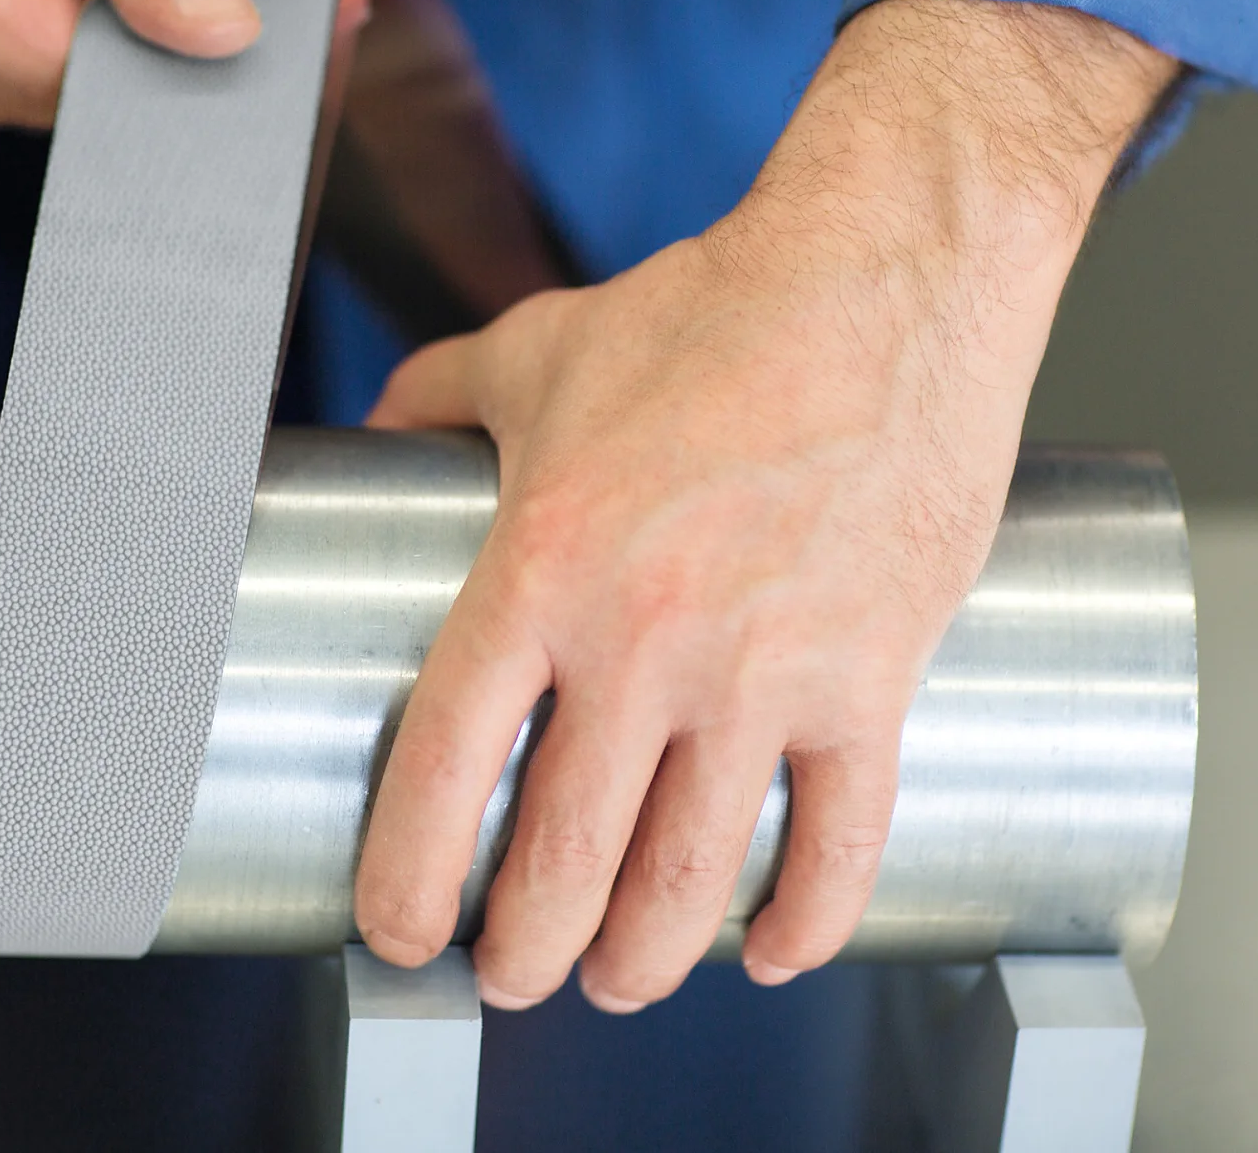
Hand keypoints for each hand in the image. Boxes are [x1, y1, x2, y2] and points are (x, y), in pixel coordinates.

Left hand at [353, 0, 1175, 1010]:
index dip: (410, 875)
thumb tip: (374, 424)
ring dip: (645, 961)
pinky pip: (842, 841)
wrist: (883, 276)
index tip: (399, 929)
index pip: (448, 765)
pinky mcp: (875, 676)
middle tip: (510, 976)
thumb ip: (436, 394)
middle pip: (566, 860)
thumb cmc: (709, 312)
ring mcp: (766, 668)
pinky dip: (805, 918)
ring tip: (618, 980)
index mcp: (543, 565)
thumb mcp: (537, 347)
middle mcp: (645, 638)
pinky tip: (771, 947)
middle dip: (525, 950)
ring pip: (691, 880)